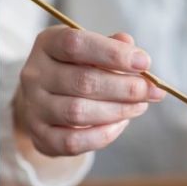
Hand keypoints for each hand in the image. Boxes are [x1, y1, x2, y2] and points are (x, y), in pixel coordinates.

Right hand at [12, 26, 164, 156]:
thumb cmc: (76, 69)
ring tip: (140, 106)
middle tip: (152, 90)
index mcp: (47, 44)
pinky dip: (102, 135)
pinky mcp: (40, 136)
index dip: (113, 54)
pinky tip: (120, 124)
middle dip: (125, 87)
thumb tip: (130, 45)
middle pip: (82, 81)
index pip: (76, 44)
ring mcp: (34, 107)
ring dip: (117, 110)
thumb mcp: (91, 50)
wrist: (46, 100)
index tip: (144, 62)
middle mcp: (34, 74)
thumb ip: (111, 47)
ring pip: (78, 112)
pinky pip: (73, 141)